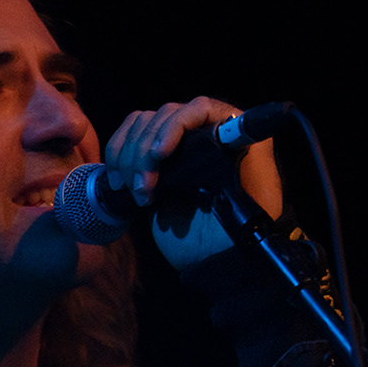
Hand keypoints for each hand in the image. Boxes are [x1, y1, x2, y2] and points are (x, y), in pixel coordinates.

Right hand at [105, 96, 283, 269]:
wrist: (214, 257)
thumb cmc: (238, 232)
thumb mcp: (250, 201)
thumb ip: (239, 169)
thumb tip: (227, 137)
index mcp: (234, 135)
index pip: (202, 108)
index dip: (176, 125)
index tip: (159, 154)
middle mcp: (205, 130)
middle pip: (165, 116)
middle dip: (146, 151)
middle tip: (144, 187)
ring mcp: (177, 141)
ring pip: (142, 124)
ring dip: (130, 157)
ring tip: (136, 193)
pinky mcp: (153, 156)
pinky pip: (128, 135)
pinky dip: (117, 155)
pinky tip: (119, 182)